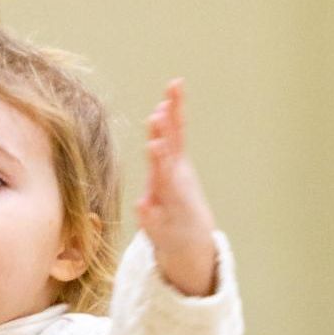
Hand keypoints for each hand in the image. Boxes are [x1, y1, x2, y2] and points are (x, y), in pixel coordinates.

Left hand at [137, 79, 217, 296]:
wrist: (189, 248)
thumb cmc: (176, 207)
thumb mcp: (172, 171)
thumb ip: (166, 145)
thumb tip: (159, 113)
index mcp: (176, 167)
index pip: (174, 134)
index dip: (174, 111)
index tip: (174, 86)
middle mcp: (175, 182)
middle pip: (170, 154)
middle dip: (166, 134)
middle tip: (160, 112)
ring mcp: (170, 205)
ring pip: (165, 184)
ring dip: (161, 166)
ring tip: (155, 147)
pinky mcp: (161, 227)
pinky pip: (153, 219)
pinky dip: (149, 213)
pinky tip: (144, 206)